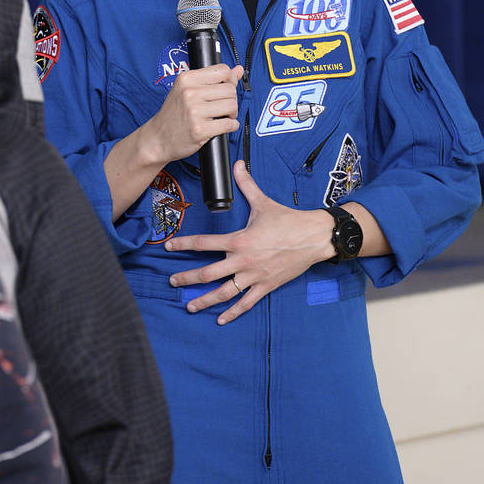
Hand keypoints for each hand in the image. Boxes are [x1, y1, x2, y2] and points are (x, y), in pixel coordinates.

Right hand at [142, 63, 243, 164]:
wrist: (158, 138)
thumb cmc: (173, 114)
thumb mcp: (187, 89)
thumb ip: (213, 79)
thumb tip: (238, 70)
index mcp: (186, 79)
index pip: (223, 70)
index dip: (231, 80)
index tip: (227, 88)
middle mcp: (189, 93)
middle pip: (230, 90)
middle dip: (232, 99)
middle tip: (224, 107)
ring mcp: (194, 111)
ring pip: (232, 106)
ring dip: (232, 113)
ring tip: (222, 116)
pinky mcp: (200, 130)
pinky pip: (229, 124)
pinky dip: (232, 126)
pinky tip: (222, 126)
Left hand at [165, 160, 332, 323]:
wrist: (314, 237)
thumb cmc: (288, 220)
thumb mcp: (263, 202)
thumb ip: (246, 184)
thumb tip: (238, 164)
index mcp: (239, 240)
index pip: (204, 243)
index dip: (184, 245)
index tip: (169, 246)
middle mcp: (243, 261)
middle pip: (208, 273)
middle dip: (188, 278)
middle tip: (173, 282)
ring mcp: (254, 276)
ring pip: (224, 292)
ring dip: (205, 300)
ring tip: (190, 306)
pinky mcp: (266, 286)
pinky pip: (246, 302)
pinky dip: (233, 312)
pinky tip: (221, 319)